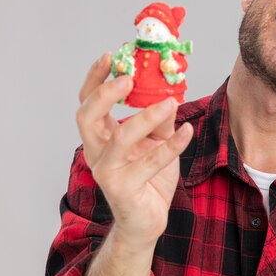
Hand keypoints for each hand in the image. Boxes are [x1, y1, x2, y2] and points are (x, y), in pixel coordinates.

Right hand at [76, 53, 193, 248]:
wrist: (147, 219)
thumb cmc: (149, 177)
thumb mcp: (157, 141)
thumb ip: (160, 119)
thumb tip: (170, 94)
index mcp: (101, 136)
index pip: (88, 102)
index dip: (95, 79)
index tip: (111, 56)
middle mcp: (97, 152)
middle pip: (86, 117)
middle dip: (104, 94)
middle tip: (128, 78)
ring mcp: (107, 172)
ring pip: (120, 139)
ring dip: (145, 117)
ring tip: (170, 102)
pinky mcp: (123, 189)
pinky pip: (150, 163)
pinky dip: (172, 146)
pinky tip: (188, 130)